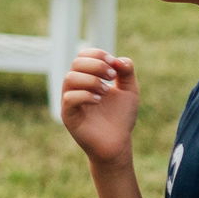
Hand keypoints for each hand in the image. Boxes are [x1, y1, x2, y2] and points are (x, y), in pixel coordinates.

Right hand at [59, 47, 138, 168]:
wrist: (118, 143)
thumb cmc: (121, 117)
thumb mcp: (129, 90)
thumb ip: (127, 72)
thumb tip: (118, 59)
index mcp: (87, 78)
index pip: (83, 56)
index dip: (97, 54)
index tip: (114, 64)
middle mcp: (76, 87)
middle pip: (76, 63)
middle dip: (96, 66)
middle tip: (112, 76)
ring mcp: (70, 101)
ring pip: (70, 78)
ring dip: (91, 80)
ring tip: (106, 91)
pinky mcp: (68, 115)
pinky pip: (69, 98)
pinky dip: (85, 95)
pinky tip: (99, 100)